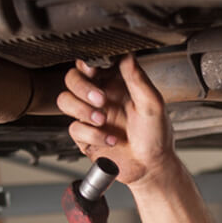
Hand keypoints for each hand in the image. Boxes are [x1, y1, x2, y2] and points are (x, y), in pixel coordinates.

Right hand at [57, 55, 174, 185]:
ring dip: (82, 110)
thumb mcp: (153, 104)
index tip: (93, 69)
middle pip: (72, 79)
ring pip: (65, 100)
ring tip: (102, 120)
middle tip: (101, 99)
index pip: (93, 64)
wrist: (151, 167)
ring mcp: (90, 115)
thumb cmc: (156, 136)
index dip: (88, 63)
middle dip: (82, 87)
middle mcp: (101, 97)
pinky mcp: (85, 136)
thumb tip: (127, 56)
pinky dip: (92, 135)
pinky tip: (110, 140)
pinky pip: (74, 128)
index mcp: (117, 83)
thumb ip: (138, 79)